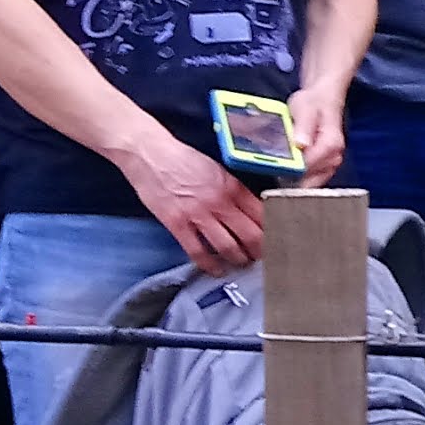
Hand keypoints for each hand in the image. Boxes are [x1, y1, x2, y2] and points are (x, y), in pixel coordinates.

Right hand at [116, 131, 268, 273]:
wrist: (150, 154)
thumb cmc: (182, 159)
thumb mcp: (216, 170)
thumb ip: (233, 190)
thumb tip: (251, 210)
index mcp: (232, 186)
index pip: (262, 214)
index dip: (271, 231)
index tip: (275, 240)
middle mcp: (219, 201)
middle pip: (250, 235)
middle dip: (260, 251)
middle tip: (262, 259)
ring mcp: (198, 214)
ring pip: (228, 247)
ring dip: (238, 260)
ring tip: (241, 264)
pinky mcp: (177, 224)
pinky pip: (197, 251)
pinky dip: (210, 265)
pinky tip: (216, 270)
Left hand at [284, 85, 346, 187]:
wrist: (323, 99)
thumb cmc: (314, 102)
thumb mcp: (305, 108)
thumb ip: (304, 126)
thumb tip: (301, 144)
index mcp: (330, 144)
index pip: (308, 165)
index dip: (290, 167)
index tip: (274, 166)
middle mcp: (334, 157)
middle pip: (309, 179)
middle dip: (290, 176)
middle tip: (274, 168)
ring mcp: (331, 164)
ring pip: (309, 183)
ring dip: (293, 178)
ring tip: (280, 167)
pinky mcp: (325, 168)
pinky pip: (310, 180)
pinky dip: (298, 177)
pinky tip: (288, 169)